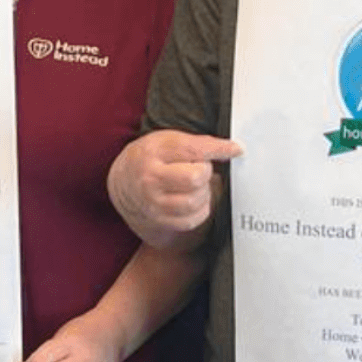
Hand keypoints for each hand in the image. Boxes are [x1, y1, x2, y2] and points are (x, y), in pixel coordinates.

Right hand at [108, 129, 242, 248]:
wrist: (124, 182)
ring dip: (203, 192)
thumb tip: (231, 149)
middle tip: (198, 169)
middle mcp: (150, 179)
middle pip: (196, 178)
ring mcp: (154, 203)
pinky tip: (193, 199)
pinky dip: (200, 209)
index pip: (192, 150)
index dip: (218, 149)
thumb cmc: (151, 158)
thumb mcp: (167, 141)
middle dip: (205, 172)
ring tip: (194, 185)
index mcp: (153, 153)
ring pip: (195, 201)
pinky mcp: (160, 220)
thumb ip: (197, 144)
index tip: (236, 149)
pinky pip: (192, 219)